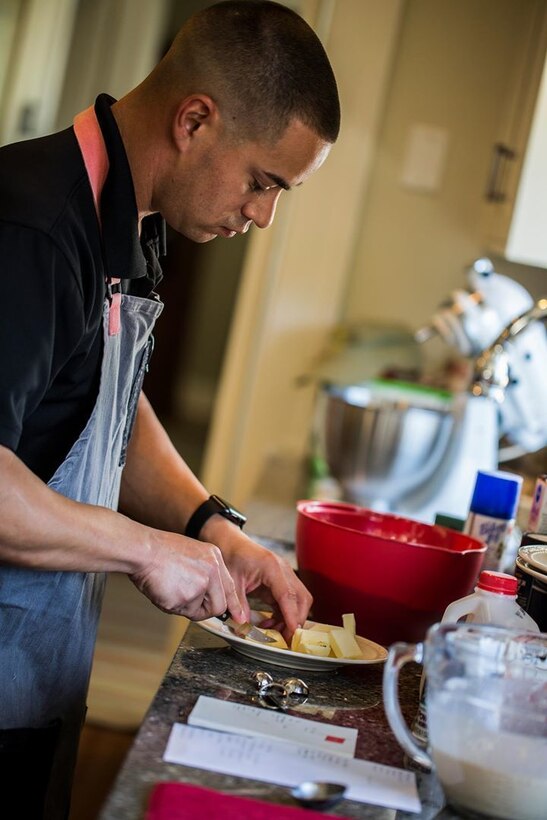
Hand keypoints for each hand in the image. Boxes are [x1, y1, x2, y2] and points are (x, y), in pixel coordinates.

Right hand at [129, 530, 244, 620]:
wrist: (143, 550)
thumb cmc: (161, 550)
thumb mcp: (193, 553)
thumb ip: (205, 572)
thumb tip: (210, 594)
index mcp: (214, 558)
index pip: (229, 587)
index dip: (234, 605)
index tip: (239, 617)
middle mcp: (212, 571)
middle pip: (217, 606)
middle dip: (203, 610)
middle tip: (187, 601)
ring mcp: (199, 585)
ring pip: (196, 611)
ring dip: (183, 606)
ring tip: (170, 587)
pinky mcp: (185, 597)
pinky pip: (180, 612)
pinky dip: (170, 605)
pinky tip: (164, 589)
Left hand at [201, 518, 312, 640]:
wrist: (231, 543)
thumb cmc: (232, 556)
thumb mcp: (232, 581)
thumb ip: (238, 603)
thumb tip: (243, 624)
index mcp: (272, 567)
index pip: (287, 595)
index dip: (292, 615)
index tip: (293, 633)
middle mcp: (283, 570)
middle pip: (301, 598)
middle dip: (296, 620)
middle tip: (286, 639)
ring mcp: (284, 576)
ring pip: (299, 600)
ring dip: (290, 618)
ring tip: (273, 631)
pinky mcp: (281, 582)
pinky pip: (289, 601)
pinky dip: (283, 614)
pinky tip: (270, 622)